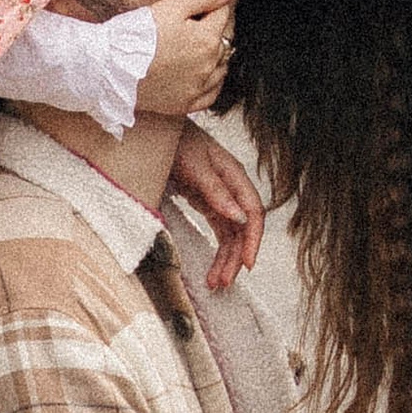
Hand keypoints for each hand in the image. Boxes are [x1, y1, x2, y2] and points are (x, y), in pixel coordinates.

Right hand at [136, 0, 237, 119]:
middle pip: (224, 40)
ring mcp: (198, 87)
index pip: (224, 14)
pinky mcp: (185, 104)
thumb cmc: (137, 35)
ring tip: (197, 46)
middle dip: (216, 28)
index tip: (211, 1)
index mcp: (208, 38)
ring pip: (222, 68)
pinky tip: (203, 74)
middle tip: (198, 22)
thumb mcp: (170, 7)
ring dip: (217, 56)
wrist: (110, 68)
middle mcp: (209, 65)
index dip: (217, 4)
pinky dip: (212, 83)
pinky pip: (211, 94)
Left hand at [168, 125, 265, 287]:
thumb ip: (216, 191)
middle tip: (224, 282)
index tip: (246, 264)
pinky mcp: (208, 203)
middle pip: (243, 229)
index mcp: (235, 176)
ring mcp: (221, 198)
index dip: (253, 240)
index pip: (254, 213)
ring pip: (231, 235)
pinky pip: (219, 232)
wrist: (157, 129)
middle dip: (236, 257)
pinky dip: (217, 251)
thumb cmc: (177, 141)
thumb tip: (240, 216)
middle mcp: (232, 189)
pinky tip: (212, 268)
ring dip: (226, 260)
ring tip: (216, 283)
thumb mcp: (196, 165)